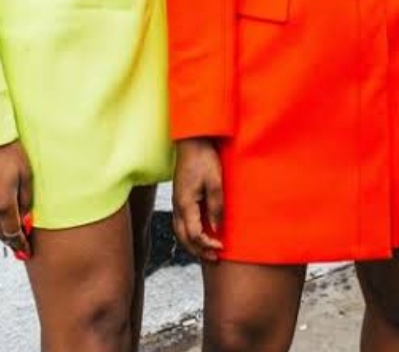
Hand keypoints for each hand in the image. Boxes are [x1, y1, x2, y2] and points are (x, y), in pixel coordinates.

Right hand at [0, 140, 32, 257]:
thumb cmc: (10, 152)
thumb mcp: (26, 176)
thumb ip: (27, 200)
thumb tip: (27, 218)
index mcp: (3, 204)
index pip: (13, 233)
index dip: (21, 243)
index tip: (27, 251)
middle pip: (0, 233)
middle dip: (11, 241)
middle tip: (21, 248)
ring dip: (2, 231)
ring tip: (12, 235)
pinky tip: (1, 217)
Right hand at [173, 138, 223, 261]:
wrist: (192, 141)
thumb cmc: (204, 158)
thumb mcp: (215, 182)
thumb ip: (216, 207)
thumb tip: (217, 229)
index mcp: (185, 204)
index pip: (194, 234)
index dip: (207, 244)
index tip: (222, 247)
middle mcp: (178, 206)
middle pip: (184, 238)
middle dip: (198, 250)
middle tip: (214, 258)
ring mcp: (177, 201)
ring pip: (180, 231)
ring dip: (193, 244)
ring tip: (207, 250)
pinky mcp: (180, 197)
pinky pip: (181, 222)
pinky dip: (189, 233)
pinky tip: (200, 233)